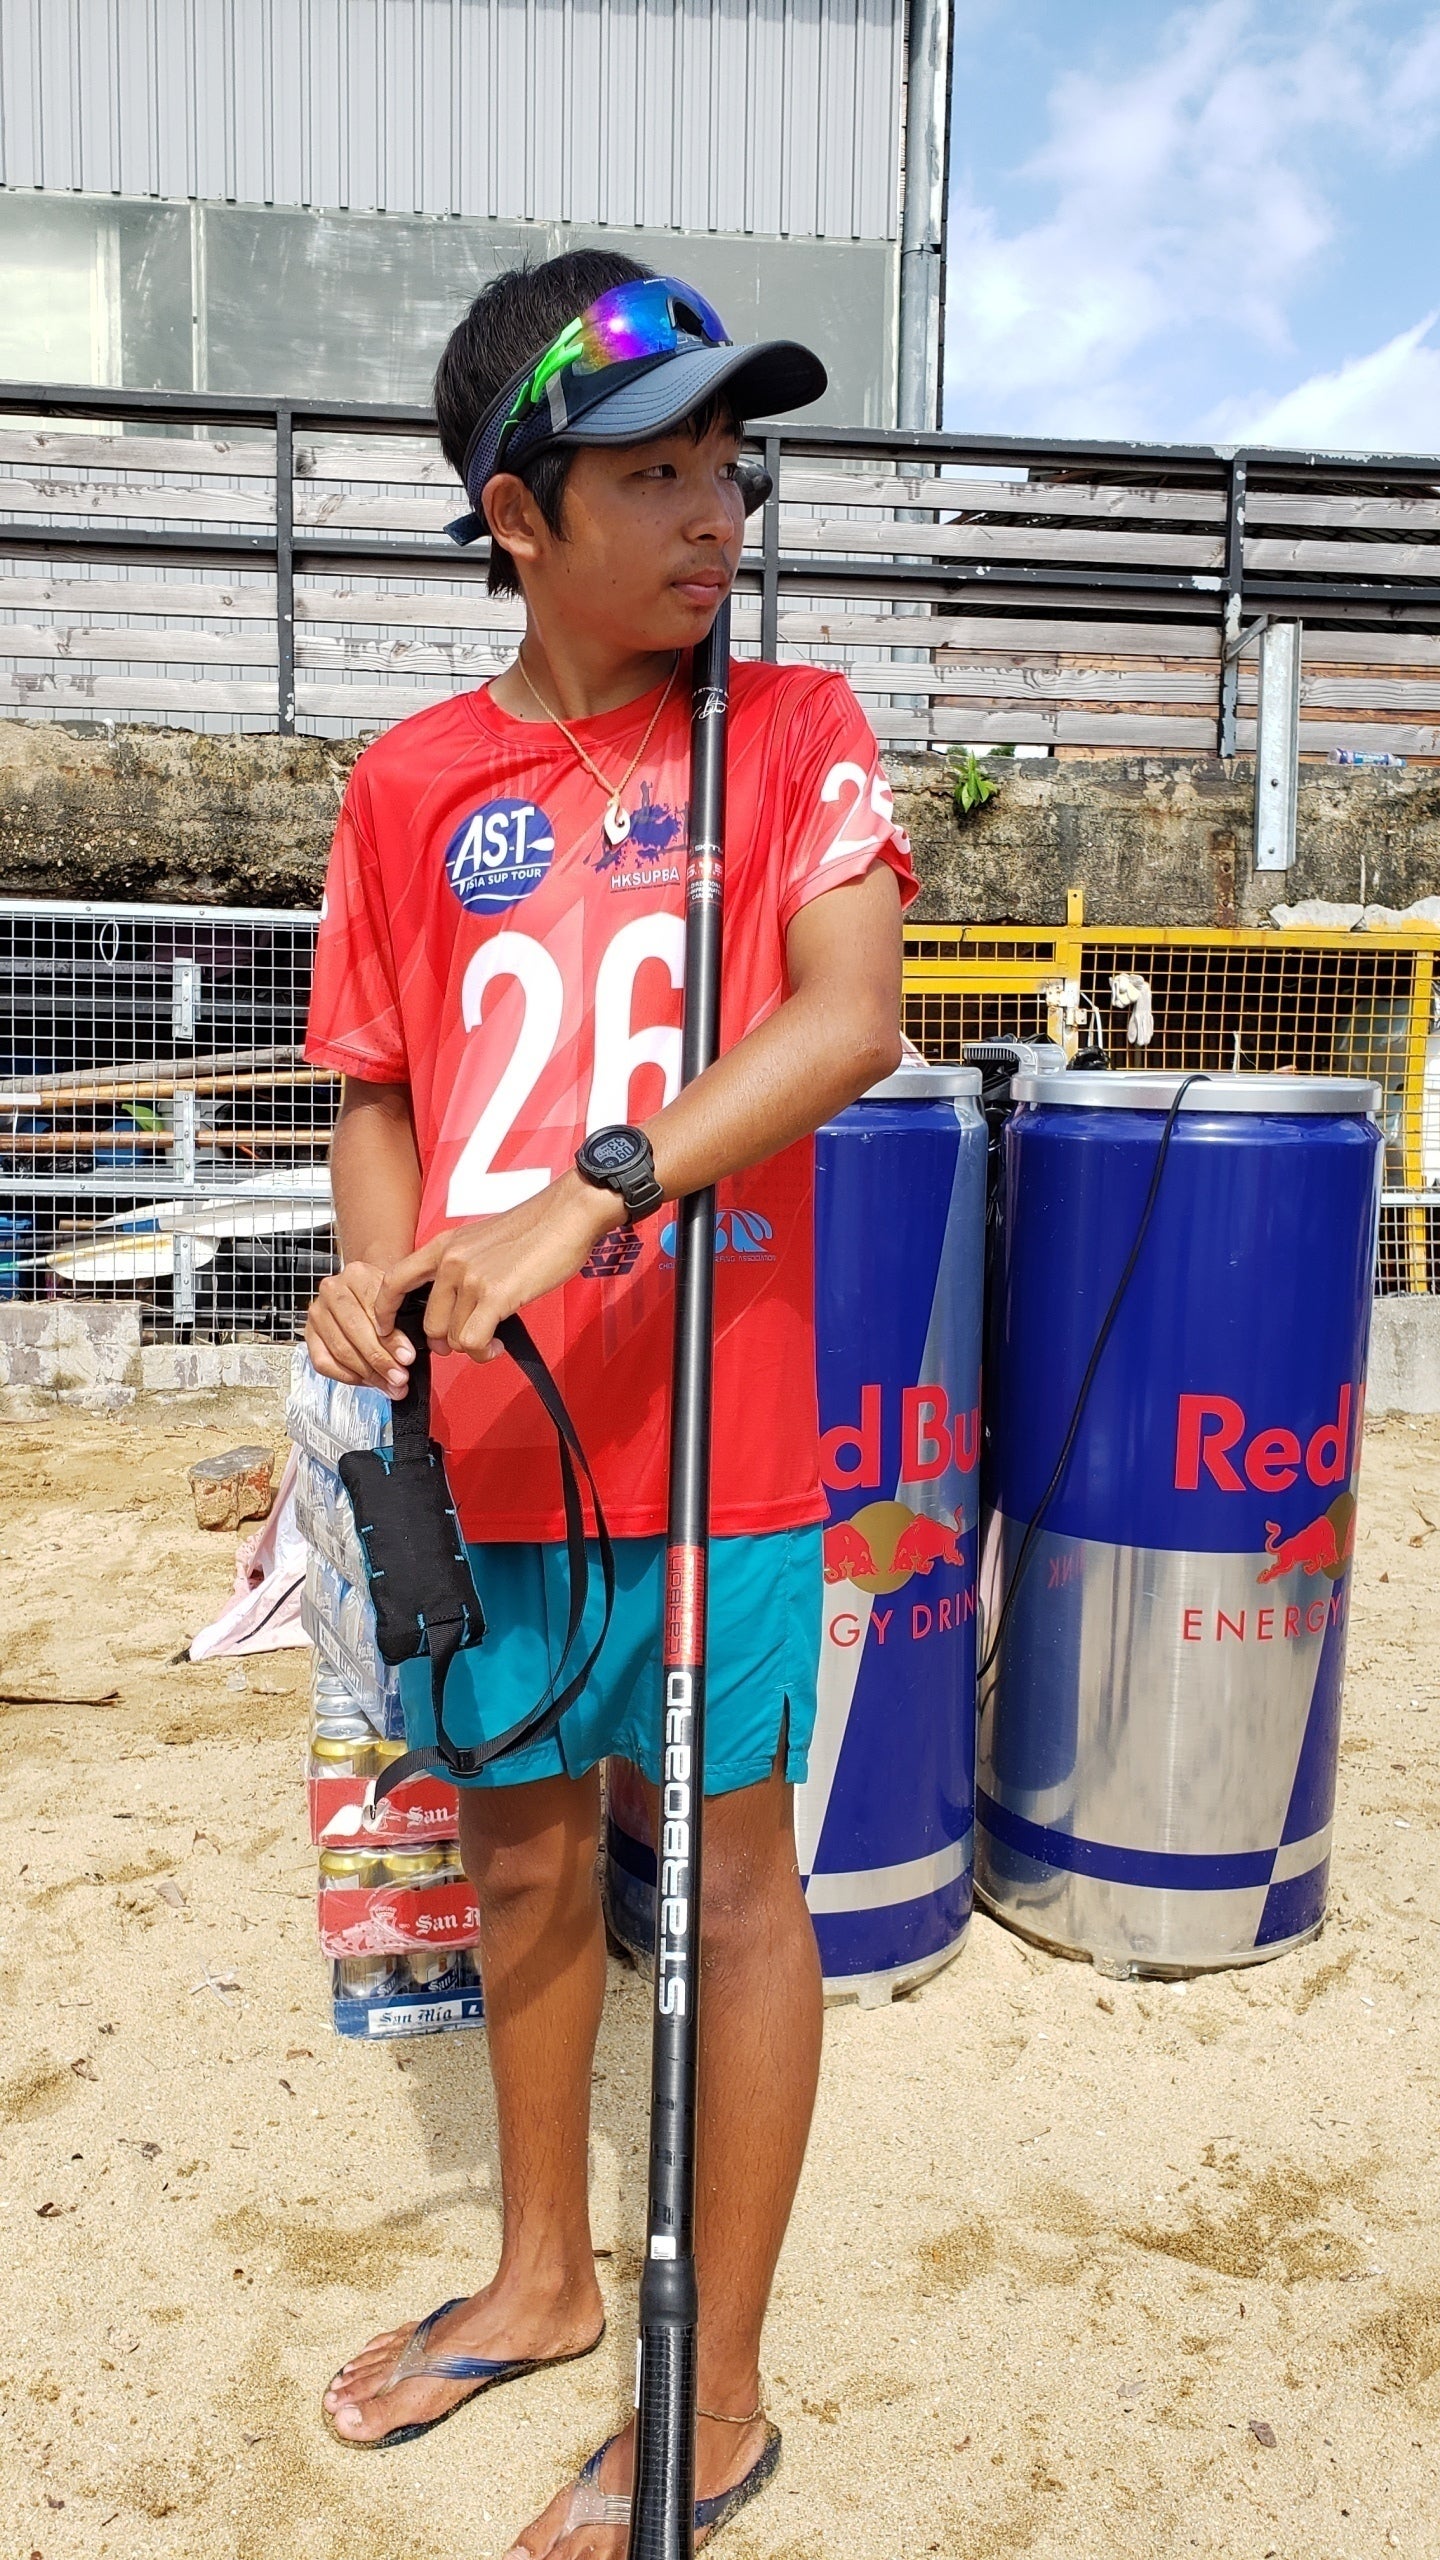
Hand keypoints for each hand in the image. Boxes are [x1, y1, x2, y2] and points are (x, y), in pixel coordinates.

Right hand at [305, 1260, 416, 1396]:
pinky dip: (347, 1376)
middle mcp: (332, 1290)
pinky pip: (324, 1363)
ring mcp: (317, 1313)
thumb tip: (406, 1355)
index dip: (392, 1338)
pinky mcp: (308, 1334)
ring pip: (341, 1350)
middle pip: (355, 1332)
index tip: (407, 1358)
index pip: (374, 1310)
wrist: (361, 1292)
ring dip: (368, 1373)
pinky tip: (367, 1380)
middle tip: (399, 1378)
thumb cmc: (382, 1297)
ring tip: (389, 1385)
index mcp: (357, 1275)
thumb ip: (404, 1318)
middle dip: (380, 1360)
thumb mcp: (398, 1298)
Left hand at [375, 1173, 620, 1363]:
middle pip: (428, 1324)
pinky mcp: (494, 1294)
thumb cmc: (534, 1230)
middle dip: (446, 1342)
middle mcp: (449, 1260)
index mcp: (443, 1246)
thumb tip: (455, 1307)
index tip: (386, 1330)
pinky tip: (498, 1345)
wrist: (567, 1214)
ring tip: (493, 1341)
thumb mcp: (481, 1241)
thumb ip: (461, 1268)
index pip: (394, 1280)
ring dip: (473, 1348)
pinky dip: (485, 1352)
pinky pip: (473, 1341)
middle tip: (470, 1342)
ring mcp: (470, 1277)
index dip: (384, 1311)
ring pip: (453, 1337)